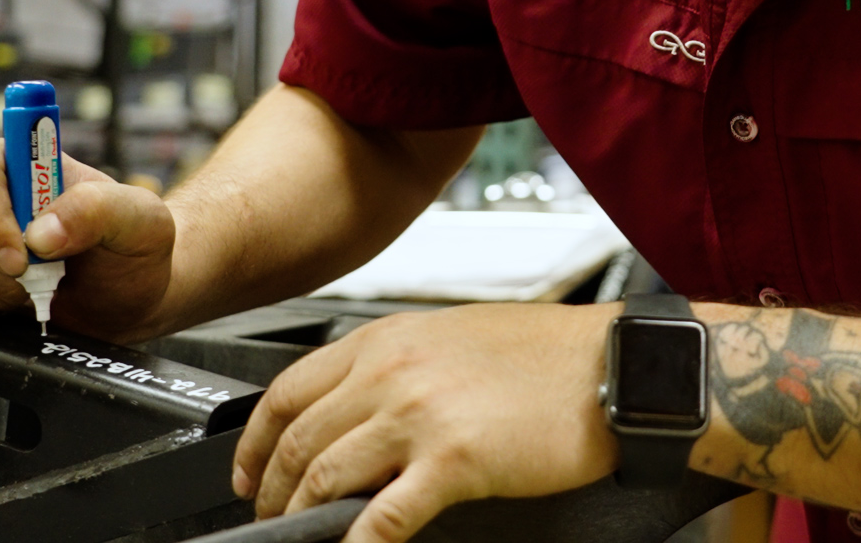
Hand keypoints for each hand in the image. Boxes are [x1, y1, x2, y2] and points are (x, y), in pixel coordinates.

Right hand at [0, 139, 176, 342]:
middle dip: (6, 270)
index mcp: (20, 164)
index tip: (24, 255)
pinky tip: (15, 306)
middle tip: (51, 275)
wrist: (130, 302)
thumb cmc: (132, 250)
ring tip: (40, 287)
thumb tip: (41, 233)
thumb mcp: (141, 221)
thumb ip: (99, 210)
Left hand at [233, 303, 621, 541]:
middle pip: (296, 439)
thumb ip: (396, 367)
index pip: (290, 388)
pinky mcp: (452, 461)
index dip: (255, 440)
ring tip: (299, 539)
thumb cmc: (549, 355)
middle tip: (267, 516)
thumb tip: (355, 409)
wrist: (612, 367)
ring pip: (323, 477)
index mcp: (388, 338)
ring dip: (300, 519)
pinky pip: (380, 518)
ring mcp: (417, 416)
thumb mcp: (453, 337)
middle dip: (269, 489)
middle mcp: (391, 371)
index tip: (248, 469)